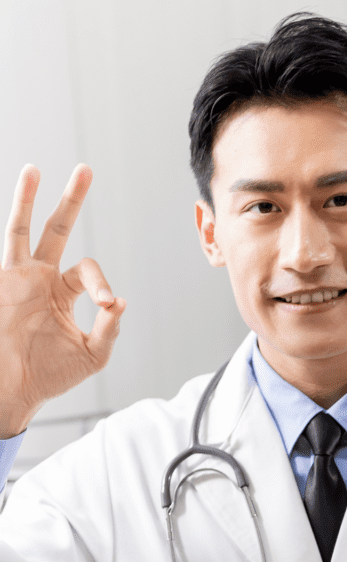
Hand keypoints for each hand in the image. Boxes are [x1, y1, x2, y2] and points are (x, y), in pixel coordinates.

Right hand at [1, 164, 125, 436]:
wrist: (11, 392)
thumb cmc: (49, 375)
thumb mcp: (91, 355)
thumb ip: (109, 330)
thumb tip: (120, 302)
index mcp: (62, 292)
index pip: (87, 271)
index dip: (101, 283)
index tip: (106, 304)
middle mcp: (39, 278)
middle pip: (57, 229)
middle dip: (70, 200)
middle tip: (85, 170)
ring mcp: (15, 278)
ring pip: (21, 230)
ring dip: (26, 199)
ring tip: (33, 169)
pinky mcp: (0, 284)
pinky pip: (2, 252)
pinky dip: (5, 234)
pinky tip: (19, 190)